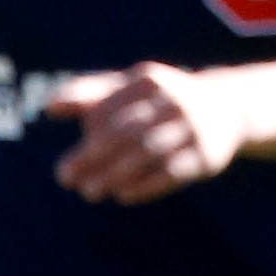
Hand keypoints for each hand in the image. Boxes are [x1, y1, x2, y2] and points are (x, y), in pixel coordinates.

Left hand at [46, 62, 246, 204]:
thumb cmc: (162, 98)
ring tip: (90, 192)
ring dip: (114, 175)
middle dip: (91, 157)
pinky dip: (144, 185)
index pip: (107, 108)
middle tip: (66, 179)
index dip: (84, 136)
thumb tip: (49, 106)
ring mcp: (190, 127)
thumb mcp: (132, 88)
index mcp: (147, 80)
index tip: (64, 165)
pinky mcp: (205, 154)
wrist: (226, 108)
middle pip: (123, 131)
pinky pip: (171, 172)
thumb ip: (91, 94)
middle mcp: (170, 100)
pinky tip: (122, 195)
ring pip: (146, 153)